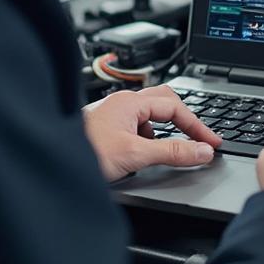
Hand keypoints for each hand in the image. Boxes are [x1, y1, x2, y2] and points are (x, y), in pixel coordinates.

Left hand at [83, 85, 221, 182]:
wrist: (51, 161)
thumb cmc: (84, 152)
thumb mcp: (136, 155)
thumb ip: (172, 152)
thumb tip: (201, 151)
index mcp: (130, 102)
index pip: (175, 106)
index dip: (197, 125)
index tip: (211, 143)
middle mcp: (121, 104)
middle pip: (164, 103)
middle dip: (183, 121)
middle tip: (198, 140)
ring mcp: (112, 115)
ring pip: (148, 117)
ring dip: (162, 131)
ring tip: (166, 151)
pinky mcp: (105, 130)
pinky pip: (134, 127)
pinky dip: (146, 139)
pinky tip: (141, 157)